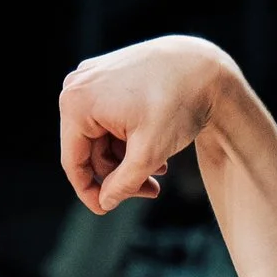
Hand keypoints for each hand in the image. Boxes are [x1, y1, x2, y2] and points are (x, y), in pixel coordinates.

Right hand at [59, 33, 235, 212]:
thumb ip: (123, 184)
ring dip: (128, 159)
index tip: (106, 210)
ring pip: (101, 138)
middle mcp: (77, 87)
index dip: (89, 192)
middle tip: (151, 190)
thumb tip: (105, 202)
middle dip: (119, 175)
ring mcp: (92, 79)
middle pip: (89, 151)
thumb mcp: (149, 153)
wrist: (202, 65)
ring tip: (160, 169)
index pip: (74, 163)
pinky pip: (109, 120)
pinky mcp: (107, 77)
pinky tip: (155, 147)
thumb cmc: (176, 103)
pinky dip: (130, 139)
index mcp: (77, 104)